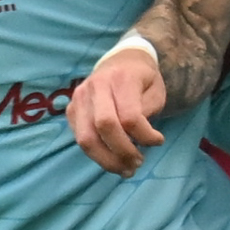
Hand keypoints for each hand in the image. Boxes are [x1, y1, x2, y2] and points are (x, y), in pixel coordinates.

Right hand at [69, 45, 168, 172]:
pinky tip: (112, 158)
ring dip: (106, 160)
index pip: (129, 116)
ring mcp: (79, 97)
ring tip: (125, 169)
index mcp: (121, 78)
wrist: (122, 60)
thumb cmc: (143, 79)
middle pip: (103, 127)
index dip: (144, 136)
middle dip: (122, 152)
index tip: (158, 142)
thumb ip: (146, 114)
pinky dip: (97, 154)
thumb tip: (136, 140)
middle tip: (138, 163)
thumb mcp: (156, 91)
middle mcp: (96, 86)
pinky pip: (80, 139)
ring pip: (86, 138)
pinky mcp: (71, 110)